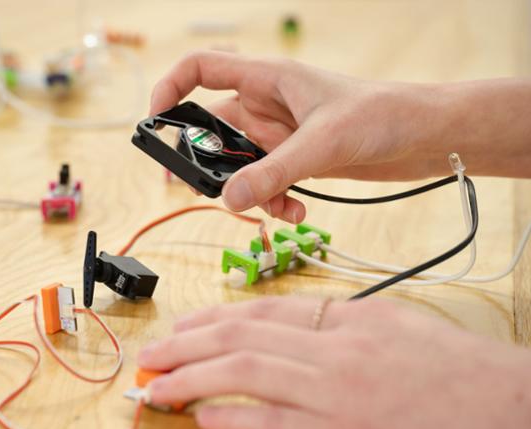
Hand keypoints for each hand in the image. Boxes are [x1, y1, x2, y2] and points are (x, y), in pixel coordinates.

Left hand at [137, 297, 530, 428]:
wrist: (514, 416)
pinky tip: (201, 417)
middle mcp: (337, 350)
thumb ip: (340, 324)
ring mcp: (336, 396)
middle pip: (241, 337)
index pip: (264, 312)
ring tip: (158, 385)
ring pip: (243, 375)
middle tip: (152, 352)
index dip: (214, 318)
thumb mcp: (398, 328)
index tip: (183, 326)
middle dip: (186, 343)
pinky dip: (229, 419)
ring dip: (191, 378)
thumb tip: (285, 330)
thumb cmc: (461, 375)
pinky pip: (269, 425)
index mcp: (351, 318)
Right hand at [150, 51, 530, 221]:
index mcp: (267, 79)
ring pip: (239, 164)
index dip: (170, 88)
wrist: (423, 136)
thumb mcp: (321, 143)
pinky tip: (296, 209)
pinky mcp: (295, 159)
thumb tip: (229, 200)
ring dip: (248, 190)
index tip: (156, 122)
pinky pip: (266, 182)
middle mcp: (266, 105)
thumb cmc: (381, 114)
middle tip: (202, 188)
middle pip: (213, 130)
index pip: (201, 69)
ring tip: (272, 205)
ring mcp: (279, 134)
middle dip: (207, 162)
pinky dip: (273, 200)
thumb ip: (272, 172)